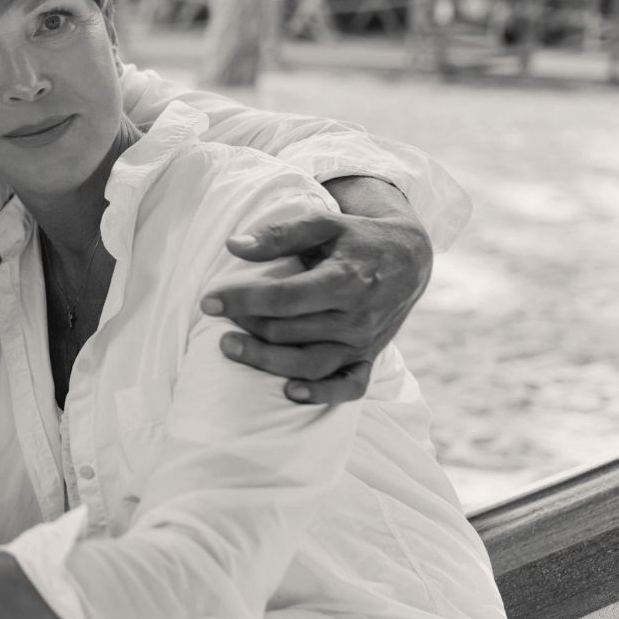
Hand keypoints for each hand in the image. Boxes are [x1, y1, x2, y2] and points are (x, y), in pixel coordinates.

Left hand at [200, 210, 431, 403]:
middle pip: (290, 331)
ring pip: (310, 363)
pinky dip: (322, 394)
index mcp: (345, 279)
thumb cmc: (357, 238)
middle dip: (247, 325)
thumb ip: (279, 235)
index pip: (285, 297)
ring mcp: (364, 342)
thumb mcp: (323, 224)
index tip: (208, 301)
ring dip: (266, 360)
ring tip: (229, 347)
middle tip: (217, 316)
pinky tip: (289, 392)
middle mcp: (357, 316)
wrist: (409, 258)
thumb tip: (232, 246)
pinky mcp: (369, 358)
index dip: (243, 301)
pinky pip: (349, 387)